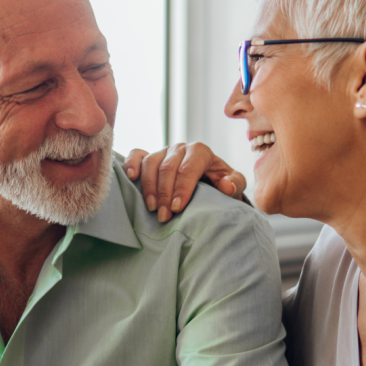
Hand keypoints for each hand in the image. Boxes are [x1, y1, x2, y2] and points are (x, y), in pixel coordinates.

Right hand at [125, 143, 246, 221]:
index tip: (178, 209)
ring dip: (148, 187)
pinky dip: (132, 164)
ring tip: (151, 208)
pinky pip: (137, 155)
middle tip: (164, 216)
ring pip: (151, 163)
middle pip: (167, 168)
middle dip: (165, 194)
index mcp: (200, 152)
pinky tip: (131, 178)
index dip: (182, 188)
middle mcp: (180, 148)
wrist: (209, 179)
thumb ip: (235, 183)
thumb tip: (226, 186)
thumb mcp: (234, 184)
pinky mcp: (150, 157)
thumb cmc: (220, 183)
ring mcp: (163, 151)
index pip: (188, 168)